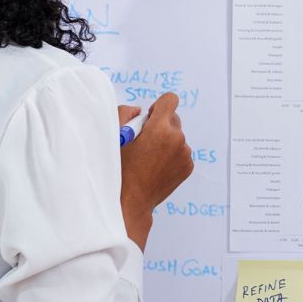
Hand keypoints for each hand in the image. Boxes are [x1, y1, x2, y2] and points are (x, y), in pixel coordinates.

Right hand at [118, 91, 193, 249]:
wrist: (130, 201)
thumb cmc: (118, 169)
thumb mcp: (114, 136)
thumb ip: (126, 113)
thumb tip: (140, 110)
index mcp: (160, 129)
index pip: (170, 100)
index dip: (158, 106)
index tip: (150, 117)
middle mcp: (177, 140)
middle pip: (173, 119)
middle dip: (160, 126)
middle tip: (143, 141)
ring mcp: (185, 154)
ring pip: (177, 137)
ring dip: (166, 141)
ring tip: (147, 158)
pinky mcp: (188, 167)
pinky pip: (181, 152)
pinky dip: (171, 155)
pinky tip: (155, 167)